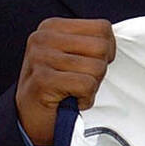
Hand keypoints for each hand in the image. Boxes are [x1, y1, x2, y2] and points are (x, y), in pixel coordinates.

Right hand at [16, 18, 115, 145]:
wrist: (30, 118)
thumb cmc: (57, 86)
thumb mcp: (71, 54)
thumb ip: (90, 41)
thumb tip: (114, 40)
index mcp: (52, 26)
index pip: (103, 28)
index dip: (107, 50)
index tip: (89, 64)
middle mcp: (43, 38)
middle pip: (102, 47)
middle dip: (98, 69)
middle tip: (79, 80)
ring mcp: (40, 58)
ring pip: (96, 68)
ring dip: (90, 86)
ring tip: (72, 90)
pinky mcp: (43, 79)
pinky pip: (86, 85)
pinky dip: (84, 98)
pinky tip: (69, 100)